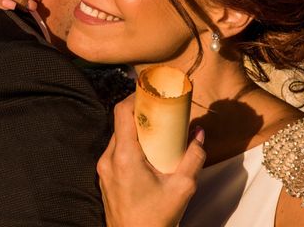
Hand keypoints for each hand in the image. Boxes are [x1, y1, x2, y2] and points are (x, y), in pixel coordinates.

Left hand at [97, 95, 205, 226]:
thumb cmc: (155, 220)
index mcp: (124, 157)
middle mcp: (109, 159)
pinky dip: (131, 144)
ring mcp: (104, 169)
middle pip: (120, 122)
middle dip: (140, 112)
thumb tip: (199, 134)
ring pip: (118, 136)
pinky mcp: (105, 178)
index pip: (122, 112)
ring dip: (136, 129)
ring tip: (157, 130)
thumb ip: (193, 158)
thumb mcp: (182, 188)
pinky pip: (116, 151)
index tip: (151, 91)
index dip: (135, 96)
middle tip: (160, 109)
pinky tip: (148, 152)